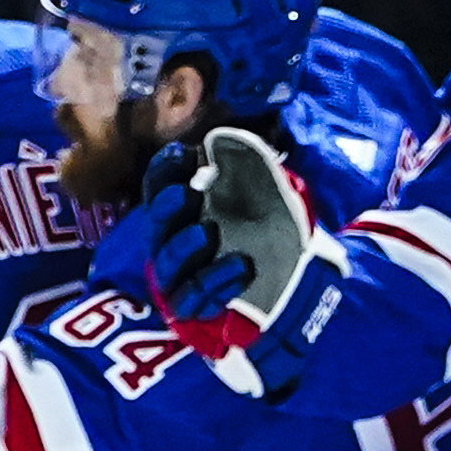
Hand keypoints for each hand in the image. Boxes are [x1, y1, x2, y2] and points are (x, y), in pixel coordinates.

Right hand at [142, 128, 344, 400]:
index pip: (159, 187)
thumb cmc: (269, 236)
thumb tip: (222, 138)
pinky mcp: (195, 311)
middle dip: (166, 209)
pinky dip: (217, 281)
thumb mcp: (266, 195)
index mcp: (184, 212)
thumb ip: (247, 168)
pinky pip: (195, 298)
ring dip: (184, 247)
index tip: (186, 155)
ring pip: (167, 265)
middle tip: (186, 194)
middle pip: (156, 225)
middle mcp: (174, 244)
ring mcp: (181, 280)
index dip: (165, 171)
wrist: (293, 289)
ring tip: (207, 232)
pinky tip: (242, 266)